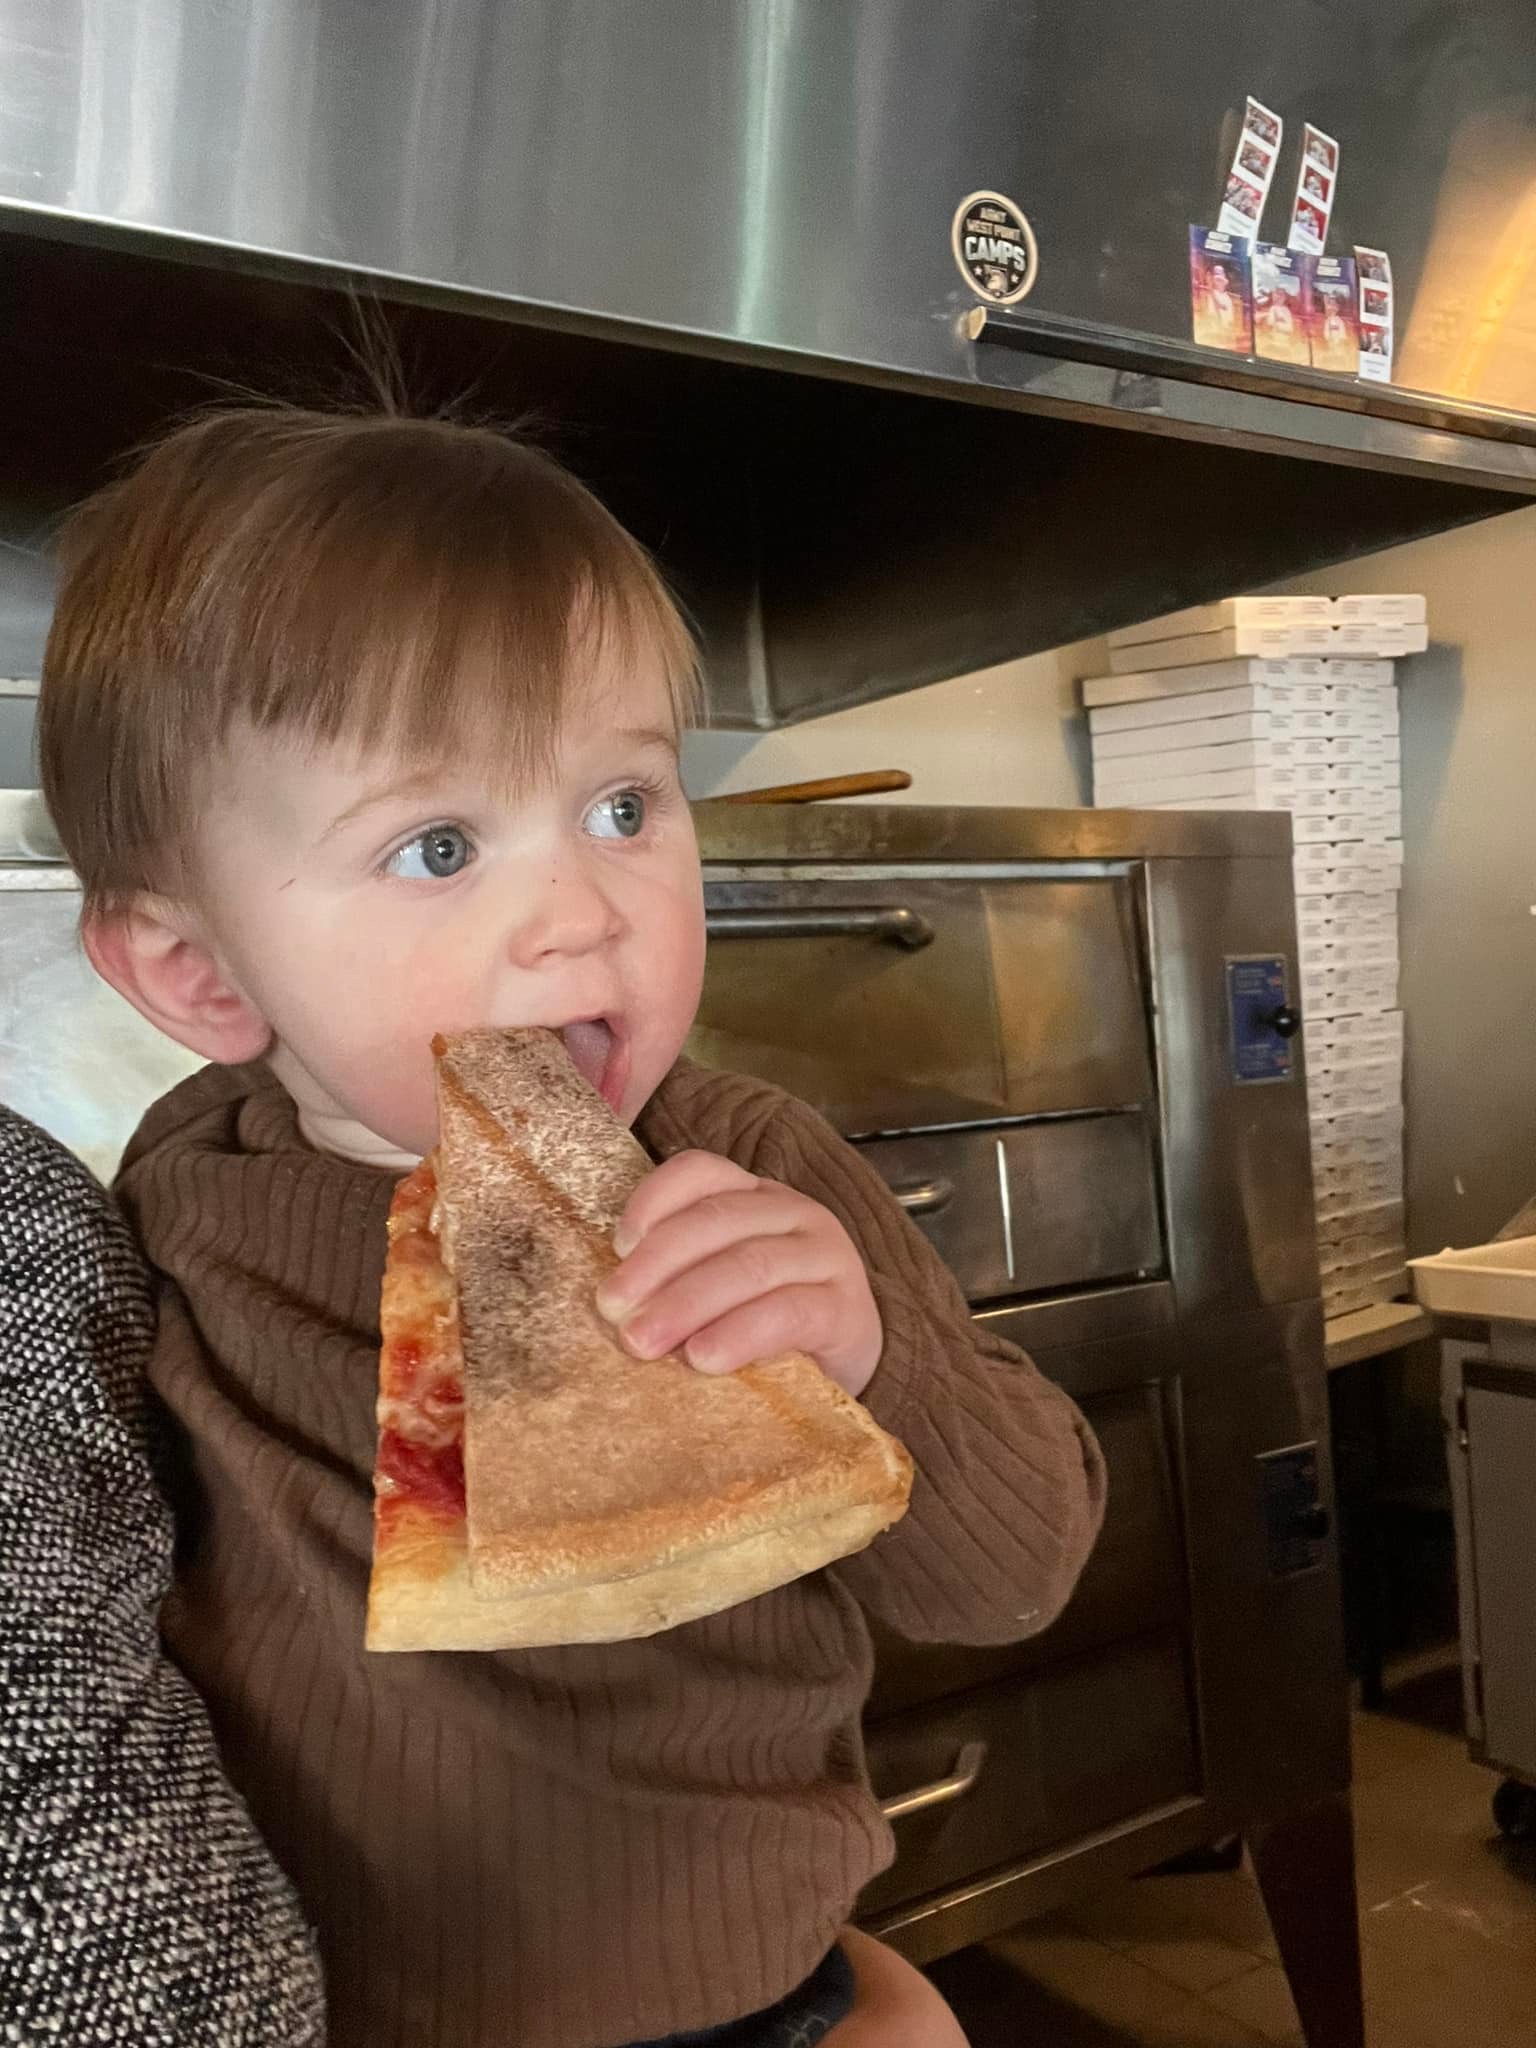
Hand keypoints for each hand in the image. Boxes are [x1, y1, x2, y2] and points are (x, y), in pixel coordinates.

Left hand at [595, 1151, 882, 1397]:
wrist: (850, 1366)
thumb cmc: (767, 1325)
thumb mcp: (721, 1288)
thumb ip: (680, 1278)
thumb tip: (614, 1304)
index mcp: (755, 1197)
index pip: (702, 1172)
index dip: (654, 1200)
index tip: (618, 1246)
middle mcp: (793, 1213)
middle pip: (717, 1221)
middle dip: (657, 1264)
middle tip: (613, 1309)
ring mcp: (826, 1257)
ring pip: (749, 1265)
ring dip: (687, 1303)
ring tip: (643, 1341)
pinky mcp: (846, 1309)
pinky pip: (788, 1313)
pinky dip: (740, 1334)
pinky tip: (703, 1358)